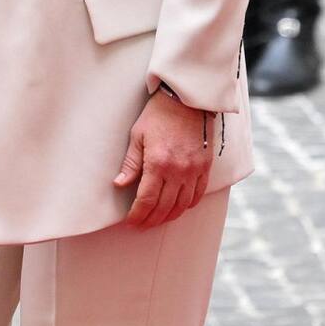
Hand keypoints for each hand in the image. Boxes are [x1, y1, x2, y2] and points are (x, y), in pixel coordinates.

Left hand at [113, 88, 213, 228]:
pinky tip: (178, 208)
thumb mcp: (137, 136)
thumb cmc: (158, 115)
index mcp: (158, 163)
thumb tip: (119, 184)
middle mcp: (177, 171)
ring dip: (169, 216)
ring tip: (157, 220)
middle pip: (164, 207)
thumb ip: (131, 164)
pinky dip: (187, 206)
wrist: (185, 100)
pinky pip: (197, 195)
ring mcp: (193, 171)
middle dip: (151, 219)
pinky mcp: (205, 168)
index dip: (138, 214)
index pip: (146, 199)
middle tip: (142, 225)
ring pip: (182, 205)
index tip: (131, 222)